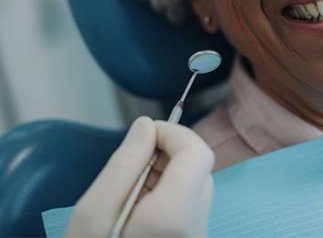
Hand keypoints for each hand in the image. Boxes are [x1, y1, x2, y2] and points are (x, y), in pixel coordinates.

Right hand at [66, 116, 213, 236]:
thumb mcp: (92, 214)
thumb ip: (123, 164)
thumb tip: (146, 126)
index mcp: (174, 215)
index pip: (198, 153)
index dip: (175, 133)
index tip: (144, 133)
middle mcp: (196, 225)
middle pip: (199, 167)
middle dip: (168, 153)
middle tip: (130, 165)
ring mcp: (198, 235)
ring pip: (196, 184)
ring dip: (167, 173)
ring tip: (129, 192)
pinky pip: (190, 204)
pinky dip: (168, 193)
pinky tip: (139, 209)